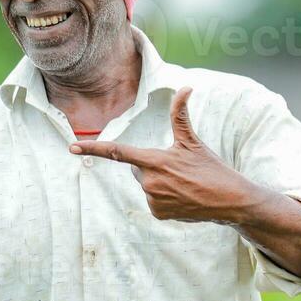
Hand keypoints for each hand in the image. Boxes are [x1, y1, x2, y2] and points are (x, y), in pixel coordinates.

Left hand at [69, 87, 260, 223]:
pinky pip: (153, 201)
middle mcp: (148, 182)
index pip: (117, 152)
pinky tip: (182, 197)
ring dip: (159, 183)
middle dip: (151, 166)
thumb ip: (181, 114)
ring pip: (145, 185)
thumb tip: (185, 87)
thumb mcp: (192, 140)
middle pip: (137, 169)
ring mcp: (153, 200)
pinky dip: (164, 199)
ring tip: (183, 184)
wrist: (229, 200)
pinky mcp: (158, 213)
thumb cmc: (211, 167)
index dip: (93, 149)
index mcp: (153, 161)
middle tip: (177, 170)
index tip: (72, 148)